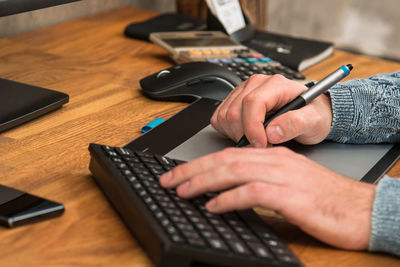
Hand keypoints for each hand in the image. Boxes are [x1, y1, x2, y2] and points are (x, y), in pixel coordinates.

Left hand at [160, 147, 374, 249]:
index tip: (179, 173)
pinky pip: (253, 192)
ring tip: (182, 190)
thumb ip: (259, 182)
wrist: (361, 209)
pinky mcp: (292, 196)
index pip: (229, 154)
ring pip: (234, 171)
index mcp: (273, 156)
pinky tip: (213, 206)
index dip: (200, 163)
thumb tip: (227, 192)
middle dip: (192, 169)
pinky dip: (229, 198)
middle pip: (226, 160)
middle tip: (169, 180)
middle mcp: (276, 161)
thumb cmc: (325, 199)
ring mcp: (284, 176)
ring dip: (204, 181)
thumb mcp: (288, 184)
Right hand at [211, 74, 332, 146]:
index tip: (261, 144)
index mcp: (275, 84)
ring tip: (257, 140)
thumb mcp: (314, 121)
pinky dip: (229, 132)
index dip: (252, 127)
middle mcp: (255, 85)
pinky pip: (219, 119)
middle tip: (263, 146)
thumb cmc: (313, 115)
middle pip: (233, 112)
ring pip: (223, 117)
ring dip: (236, 135)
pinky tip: (247, 135)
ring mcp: (242, 93)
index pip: (252, 103)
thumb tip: (272, 131)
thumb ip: (296, 124)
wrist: (310, 115)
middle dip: (245, 135)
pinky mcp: (233, 102)